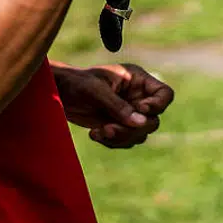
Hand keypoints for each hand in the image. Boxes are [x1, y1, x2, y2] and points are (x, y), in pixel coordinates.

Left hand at [52, 63, 174, 148]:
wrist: (58, 92)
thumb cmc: (76, 82)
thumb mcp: (96, 90)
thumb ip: (118, 106)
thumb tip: (141, 122)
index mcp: (137, 80)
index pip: (164, 94)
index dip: (158, 105)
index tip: (141, 110)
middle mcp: (137, 97)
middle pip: (153, 120)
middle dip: (132, 128)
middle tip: (109, 129)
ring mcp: (129, 112)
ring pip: (140, 134)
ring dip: (121, 137)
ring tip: (99, 132)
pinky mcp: (118, 125)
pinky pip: (126, 141)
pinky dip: (113, 142)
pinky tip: (94, 134)